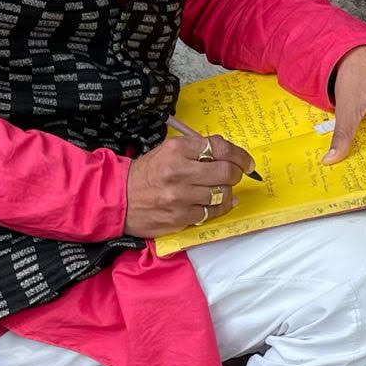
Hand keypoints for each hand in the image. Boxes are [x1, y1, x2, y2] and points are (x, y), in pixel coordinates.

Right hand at [125, 133, 253, 237]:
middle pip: (226, 172)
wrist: (120, 197)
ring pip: (222, 194)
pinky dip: (220, 207)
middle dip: (236, 174)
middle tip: (233, 175)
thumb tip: (228, 154)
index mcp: (177, 149)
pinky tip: (221, 203)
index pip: (220, 148)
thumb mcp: (168, 150)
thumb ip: (197, 149)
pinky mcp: (180, 217)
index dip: (240, 155)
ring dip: (226, 192)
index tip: (246, 162)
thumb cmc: (147, 172)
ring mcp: (180, 197)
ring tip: (219, 189)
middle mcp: (180, 172)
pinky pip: (212, 213)